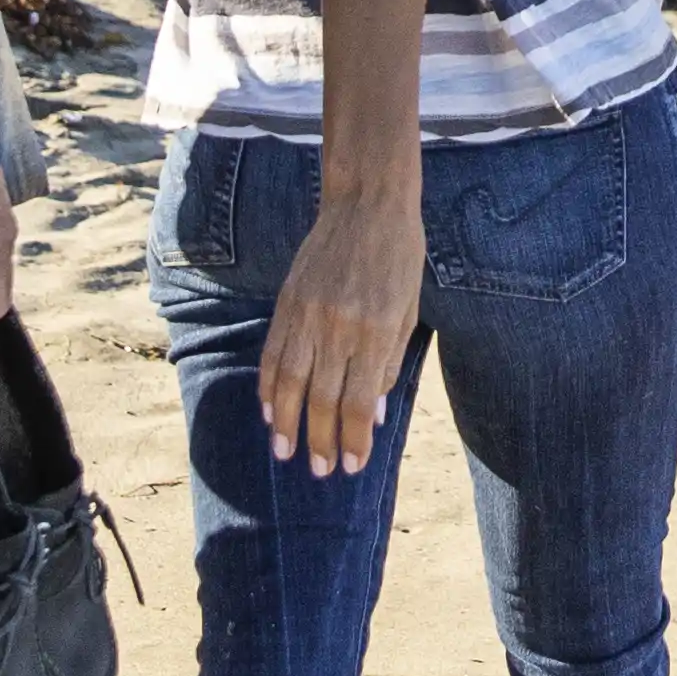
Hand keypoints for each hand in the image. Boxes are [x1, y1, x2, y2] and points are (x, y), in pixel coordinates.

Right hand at [260, 175, 424, 480]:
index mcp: (374, 332)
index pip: (357, 401)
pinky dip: (269, 385)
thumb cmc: (398, 258)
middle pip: (322, 399)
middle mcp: (338, 327)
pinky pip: (273, 353)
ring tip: (284, 453)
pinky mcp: (288, 301)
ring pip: (291, 382)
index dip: (352, 439)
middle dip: (319, 441)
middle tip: (318, 471)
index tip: (351, 465)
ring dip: (286, 423)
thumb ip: (388, 364)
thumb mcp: (407, 312)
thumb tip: (370, 414)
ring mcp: (308, 314)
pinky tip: (269, 410)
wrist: (367, 203)